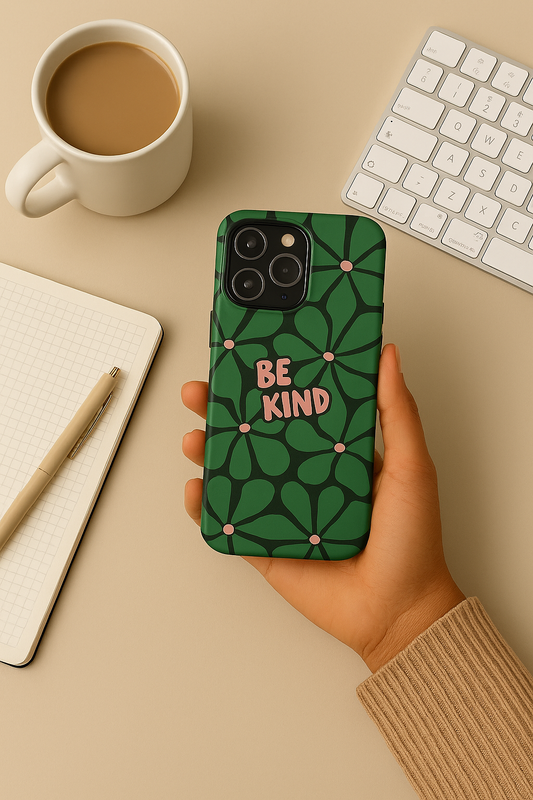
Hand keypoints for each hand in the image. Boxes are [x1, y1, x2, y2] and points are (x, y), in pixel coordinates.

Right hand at [182, 344, 464, 671]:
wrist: (397, 612)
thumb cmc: (412, 541)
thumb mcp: (410, 466)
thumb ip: (396, 410)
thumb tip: (387, 354)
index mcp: (334, 452)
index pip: (292, 407)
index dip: (266, 384)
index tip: (244, 360)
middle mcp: (303, 476)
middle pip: (253, 434)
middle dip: (222, 411)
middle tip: (201, 392)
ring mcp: (280, 510)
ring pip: (233, 473)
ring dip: (207, 451)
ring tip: (195, 437)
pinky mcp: (263, 544)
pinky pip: (226, 521)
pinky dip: (205, 505)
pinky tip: (197, 488)